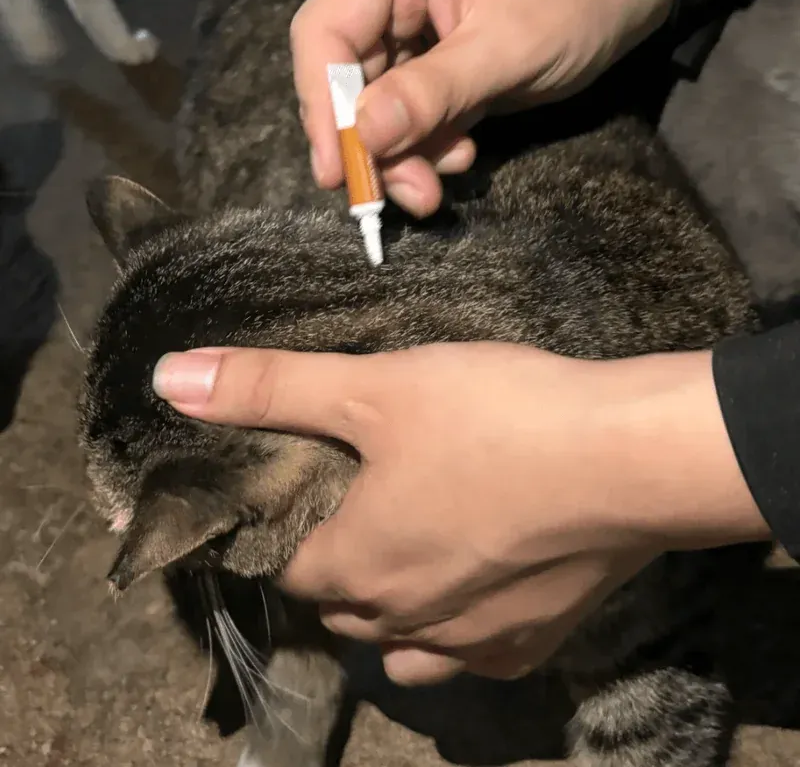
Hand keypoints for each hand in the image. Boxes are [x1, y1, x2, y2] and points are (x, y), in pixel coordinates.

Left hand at [153, 343, 766, 685]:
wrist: (628, 460)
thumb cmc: (493, 418)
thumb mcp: (373, 386)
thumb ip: (271, 386)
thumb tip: (167, 378)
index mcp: (352, 565)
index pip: (282, 561)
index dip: (279, 524)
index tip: (295, 489)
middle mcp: (401, 622)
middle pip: (339, 603)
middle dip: (331, 563)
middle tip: (354, 504)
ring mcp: (471, 645)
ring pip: (401, 644)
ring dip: (390, 608)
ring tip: (407, 553)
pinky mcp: (535, 644)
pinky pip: (472, 656)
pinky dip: (459, 631)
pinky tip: (479, 587)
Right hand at [291, 0, 676, 217]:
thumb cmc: (573, 2)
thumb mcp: (508, 49)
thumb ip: (433, 92)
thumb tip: (363, 135)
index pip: (323, 31)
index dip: (321, 103)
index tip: (338, 170)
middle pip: (340, 75)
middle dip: (367, 141)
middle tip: (396, 197)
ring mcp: (402, 27)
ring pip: (369, 105)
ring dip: (398, 154)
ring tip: (434, 189)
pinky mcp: (422, 61)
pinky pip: (402, 114)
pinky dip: (422, 146)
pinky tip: (458, 154)